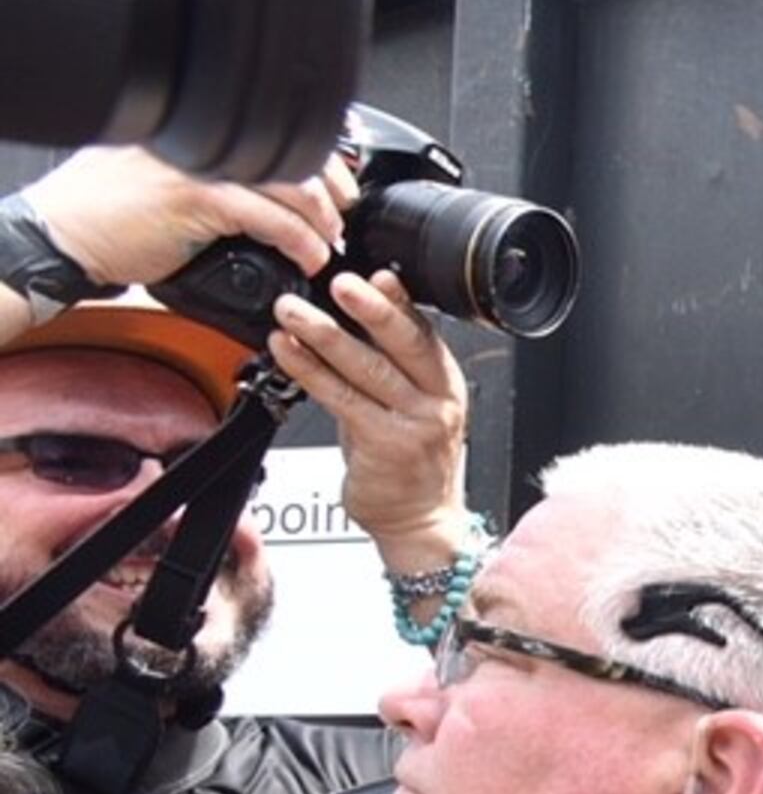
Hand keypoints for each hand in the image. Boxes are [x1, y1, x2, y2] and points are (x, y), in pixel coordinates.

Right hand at [19, 145, 340, 293]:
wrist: (62, 233)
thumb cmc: (105, 209)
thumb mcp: (163, 176)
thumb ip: (213, 172)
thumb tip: (269, 192)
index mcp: (197, 129)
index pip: (278, 128)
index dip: (322, 157)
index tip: (340, 185)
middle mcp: (202, 140)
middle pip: (295, 150)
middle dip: (332, 188)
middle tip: (342, 217)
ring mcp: (200, 166)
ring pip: (291, 184)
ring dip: (321, 219)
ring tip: (327, 242)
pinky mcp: (196, 200)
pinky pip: (269, 218)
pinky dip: (300, 240)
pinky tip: (307, 255)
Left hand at [270, 272, 472, 556]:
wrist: (419, 520)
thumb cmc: (408, 462)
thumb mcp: (408, 406)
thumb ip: (384, 366)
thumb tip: (343, 320)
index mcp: (444, 382)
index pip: (423, 332)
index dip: (400, 301)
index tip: (377, 272)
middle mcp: (437, 400)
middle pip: (405, 344)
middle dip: (370, 309)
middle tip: (338, 280)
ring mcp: (416, 424)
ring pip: (368, 370)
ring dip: (324, 335)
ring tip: (290, 310)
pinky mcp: (387, 445)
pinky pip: (342, 400)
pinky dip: (310, 372)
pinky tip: (286, 351)